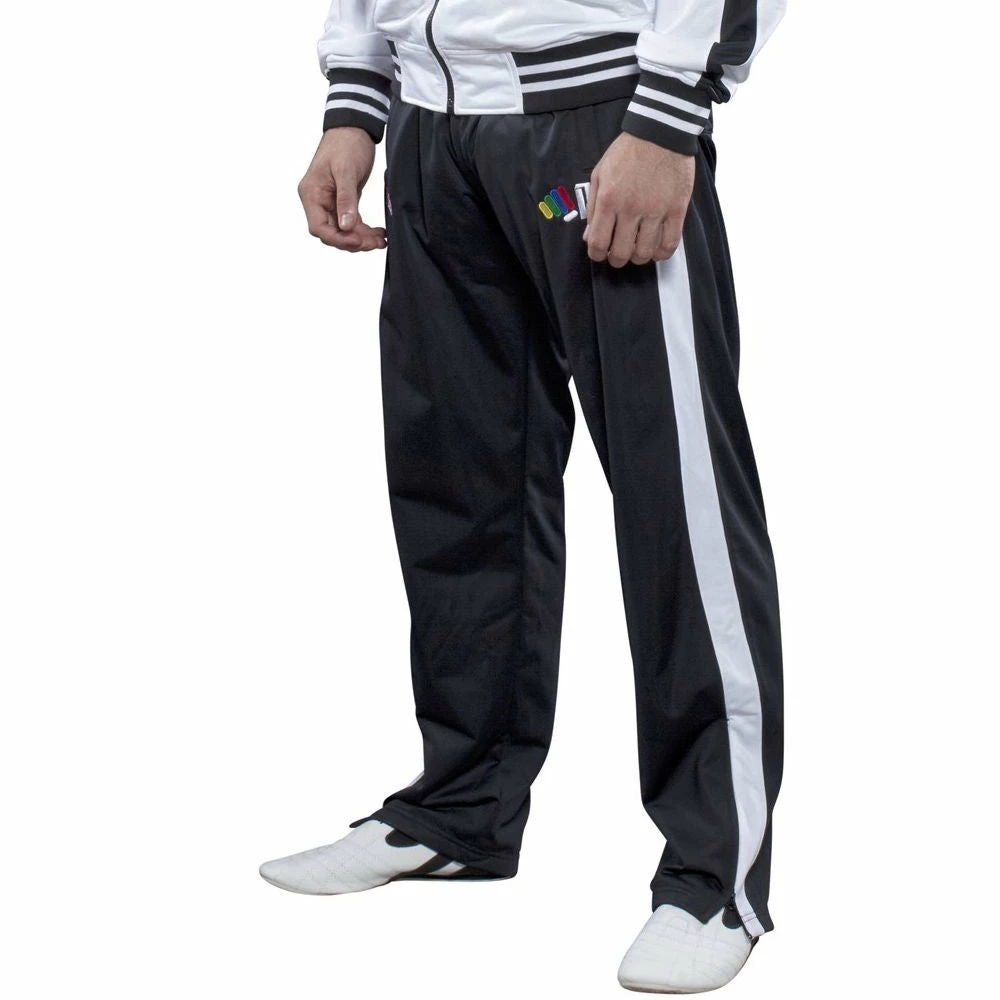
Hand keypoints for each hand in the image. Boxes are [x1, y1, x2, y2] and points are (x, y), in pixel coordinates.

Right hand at [298, 127, 385, 251]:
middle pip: (332, 233)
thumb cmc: (346, 143)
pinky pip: (352, 223)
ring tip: (380, 240)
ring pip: (344, 231)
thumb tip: (346, 226)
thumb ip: (346, 199)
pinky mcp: (344, 201)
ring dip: (362, 239)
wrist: (354, 128)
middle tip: (374, 243)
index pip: (318, 228)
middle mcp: (318, 201)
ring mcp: (330, 203)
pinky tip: (378, 234)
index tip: (357, 241)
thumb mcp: (346, 171)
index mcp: (311, 194)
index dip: (338, 239)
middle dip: (353, 241)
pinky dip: (364, 231)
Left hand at [584, 133, 694, 266]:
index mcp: (608, 199)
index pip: (598, 243)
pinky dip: (662, 254)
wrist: (661, 131)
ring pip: (645, 252)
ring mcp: (655, 210)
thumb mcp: (600, 173)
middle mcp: (631, 208)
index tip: (600, 254)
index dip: (597, 255)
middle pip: (621, 252)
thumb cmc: (628, 151)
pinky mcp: (676, 208)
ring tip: (637, 251)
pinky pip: (670, 243)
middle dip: (616, 260)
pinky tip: (656, 251)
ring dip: (638, 258)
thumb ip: (592, 207)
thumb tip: (589, 237)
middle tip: (618, 256)